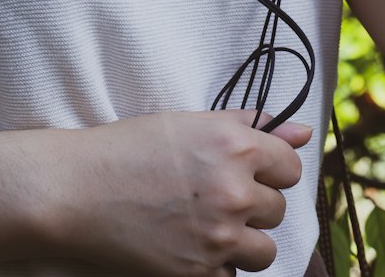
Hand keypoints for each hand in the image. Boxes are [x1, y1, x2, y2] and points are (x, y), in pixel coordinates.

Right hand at [41, 108, 311, 275]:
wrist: (80, 190)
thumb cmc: (131, 148)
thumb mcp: (192, 123)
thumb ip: (252, 126)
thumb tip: (304, 132)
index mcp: (235, 144)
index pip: (290, 166)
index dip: (269, 169)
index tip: (248, 171)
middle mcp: (234, 190)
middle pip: (277, 208)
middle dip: (252, 204)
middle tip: (213, 196)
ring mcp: (219, 236)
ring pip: (264, 250)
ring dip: (243, 240)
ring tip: (208, 226)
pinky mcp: (199, 273)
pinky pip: (232, 276)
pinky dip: (216, 266)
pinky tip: (188, 245)